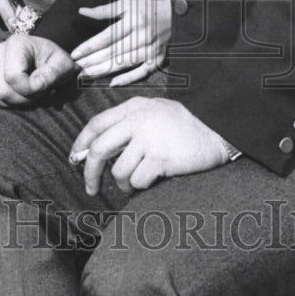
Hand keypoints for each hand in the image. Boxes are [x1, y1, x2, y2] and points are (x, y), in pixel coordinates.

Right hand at [0, 35, 75, 107]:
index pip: (13, 77)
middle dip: (24, 98)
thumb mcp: (63, 65)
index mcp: (16, 43)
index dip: (29, 90)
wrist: (49, 60)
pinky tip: (19, 93)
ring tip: (29, 91)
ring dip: (15, 101)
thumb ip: (51, 75)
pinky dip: (6, 102)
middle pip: (2, 90)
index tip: (44, 88)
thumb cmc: (55, 62)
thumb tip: (33, 86)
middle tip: (39, 91)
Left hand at [70, 96, 228, 195]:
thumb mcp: (156, 112)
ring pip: (119, 171)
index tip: (74, 159)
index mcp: (135, 107)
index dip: (81, 143)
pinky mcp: (160, 157)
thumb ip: (129, 124)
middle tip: (90, 188)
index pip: (97, 124)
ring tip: (139, 182)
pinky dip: (142, 187)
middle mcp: (139, 120)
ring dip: (125, 184)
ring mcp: (149, 138)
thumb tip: (94, 150)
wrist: (219, 132)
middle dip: (90, 172)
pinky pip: (137, 181)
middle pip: (100, 149)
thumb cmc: (186, 127)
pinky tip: (154, 180)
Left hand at [73, 0, 170, 85]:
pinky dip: (128, 78)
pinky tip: (112, 83)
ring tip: (86, 75)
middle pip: (113, 52)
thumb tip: (81, 11)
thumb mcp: (126, 4)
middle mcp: (142, 36)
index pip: (106, 37)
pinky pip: (142, 72)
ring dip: (104, 70)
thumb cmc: (146, 8)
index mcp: (133, 21)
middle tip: (75, 69)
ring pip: (124, 63)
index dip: (89, 46)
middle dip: (92, 61)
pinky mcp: (158, 59)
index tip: (74, 54)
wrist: (175, 16)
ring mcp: (151, 49)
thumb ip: (104, 10)